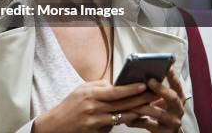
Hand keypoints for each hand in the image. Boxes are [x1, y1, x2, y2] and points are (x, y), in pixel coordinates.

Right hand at [33, 80, 158, 132]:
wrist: (57, 124)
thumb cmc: (70, 105)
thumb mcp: (81, 90)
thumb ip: (99, 86)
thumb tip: (116, 84)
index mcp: (90, 94)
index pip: (114, 91)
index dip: (130, 89)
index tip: (143, 85)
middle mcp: (93, 107)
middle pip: (122, 104)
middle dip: (141, 99)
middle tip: (155, 96)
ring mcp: (95, 121)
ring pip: (122, 116)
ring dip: (138, 112)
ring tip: (151, 107)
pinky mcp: (97, 132)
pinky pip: (115, 126)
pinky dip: (127, 121)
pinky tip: (137, 118)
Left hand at [126, 67, 185, 131]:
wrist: (165, 132)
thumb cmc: (158, 110)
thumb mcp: (159, 99)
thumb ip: (153, 89)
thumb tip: (137, 71)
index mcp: (177, 98)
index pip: (177, 85)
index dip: (173, 76)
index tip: (167, 66)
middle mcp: (178, 109)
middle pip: (173, 97)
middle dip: (161, 89)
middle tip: (149, 80)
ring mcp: (172, 121)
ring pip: (158, 112)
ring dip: (143, 106)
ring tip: (131, 102)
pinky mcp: (164, 132)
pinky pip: (148, 125)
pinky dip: (136, 121)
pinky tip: (127, 119)